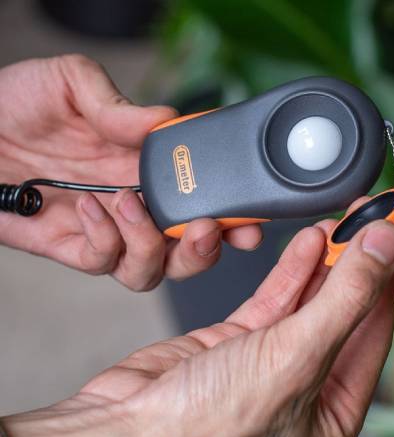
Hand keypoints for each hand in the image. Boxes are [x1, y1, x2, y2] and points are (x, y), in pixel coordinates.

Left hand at [0, 55, 261, 289]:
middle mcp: (138, 208)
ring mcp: (109, 233)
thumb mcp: (71, 85)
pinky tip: (88, 206)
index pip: (203, 202)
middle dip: (203, 251)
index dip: (232, 219)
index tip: (248, 224)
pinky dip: (106, 240)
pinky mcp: (76, 249)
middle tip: (202, 229)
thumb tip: (168, 119)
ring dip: (149, 245)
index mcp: (150, 171)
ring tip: (127, 201)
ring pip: (152, 271)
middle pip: (188, 252)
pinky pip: (105, 263)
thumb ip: (119, 103)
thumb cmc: (15, 105)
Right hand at [2, 207, 393, 436]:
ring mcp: (268, 364)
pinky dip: (291, 270)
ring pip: (307, 303)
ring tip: (339, 223)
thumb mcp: (295, 356)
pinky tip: (308, 243)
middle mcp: (304, 391)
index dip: (386, 276)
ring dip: (324, 262)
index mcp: (332, 415)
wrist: (126, 428)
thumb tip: (384, 247)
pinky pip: (274, 299)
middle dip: (355, 265)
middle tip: (367, 218)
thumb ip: (345, 298)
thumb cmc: (207, 421)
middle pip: (342, 314)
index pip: (374, 331)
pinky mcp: (237, 342)